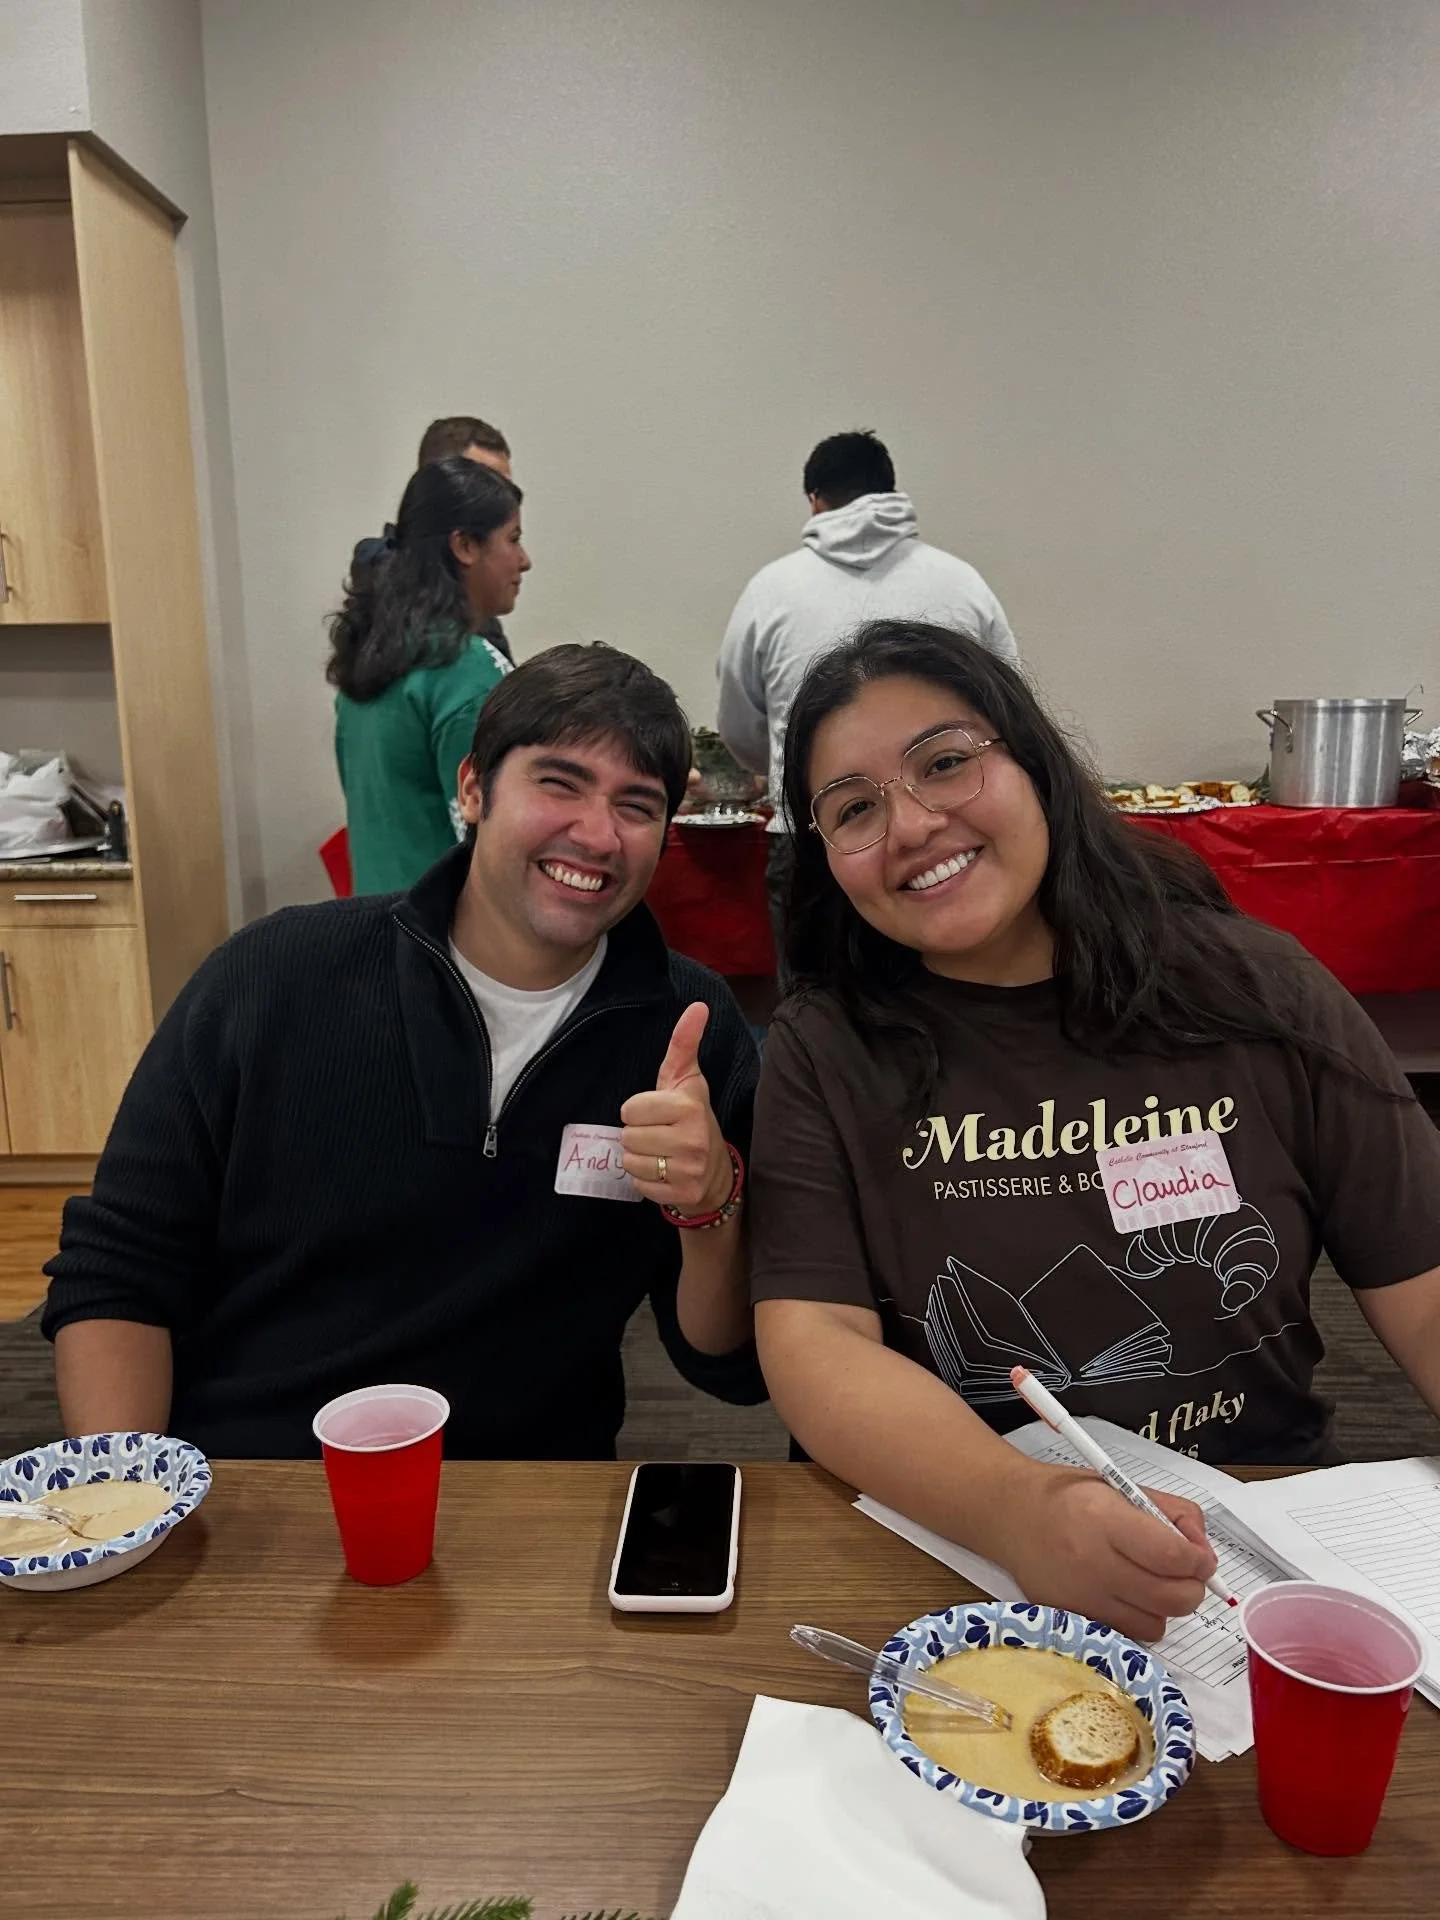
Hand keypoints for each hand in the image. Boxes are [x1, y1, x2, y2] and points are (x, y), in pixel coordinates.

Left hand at [620, 1002, 732, 1216]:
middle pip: (628, 1136)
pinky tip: (663, 1172)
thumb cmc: (693, 1119)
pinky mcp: (681, 1193)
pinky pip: (638, 1184)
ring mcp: (688, 1169)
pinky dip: (645, 1180)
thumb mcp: (688, 1080)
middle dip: (638, 1134)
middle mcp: (691, 1139)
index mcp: (688, 1107)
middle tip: (660, 1134)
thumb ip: (684, 1044)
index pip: (630, 1109)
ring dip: (640, 1158)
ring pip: (630, 1161)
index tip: (658, 1113)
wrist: (716, 1172)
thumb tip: (698, 1006)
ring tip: (660, 1153)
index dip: (638, 1110)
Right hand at [1005, 1468, 1217, 1642]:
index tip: (1201, 1557)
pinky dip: (1137, 1618)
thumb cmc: (1070, 1497)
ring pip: (1156, 1625)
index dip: (1200, 1561)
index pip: (1173, 1557)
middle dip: (1191, 1587)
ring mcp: (1082, 1599)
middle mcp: (1093, 1564)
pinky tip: (1126, 1594)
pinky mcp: (1074, 1620)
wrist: (1010, 1515)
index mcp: (1105, 1520)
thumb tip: (1202, 1551)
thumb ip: (1173, 1513)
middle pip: (1172, 1599)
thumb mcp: (1123, 1486)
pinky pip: (1129, 1635)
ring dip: (1163, 1606)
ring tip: (1149, 1581)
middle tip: (1184, 1572)